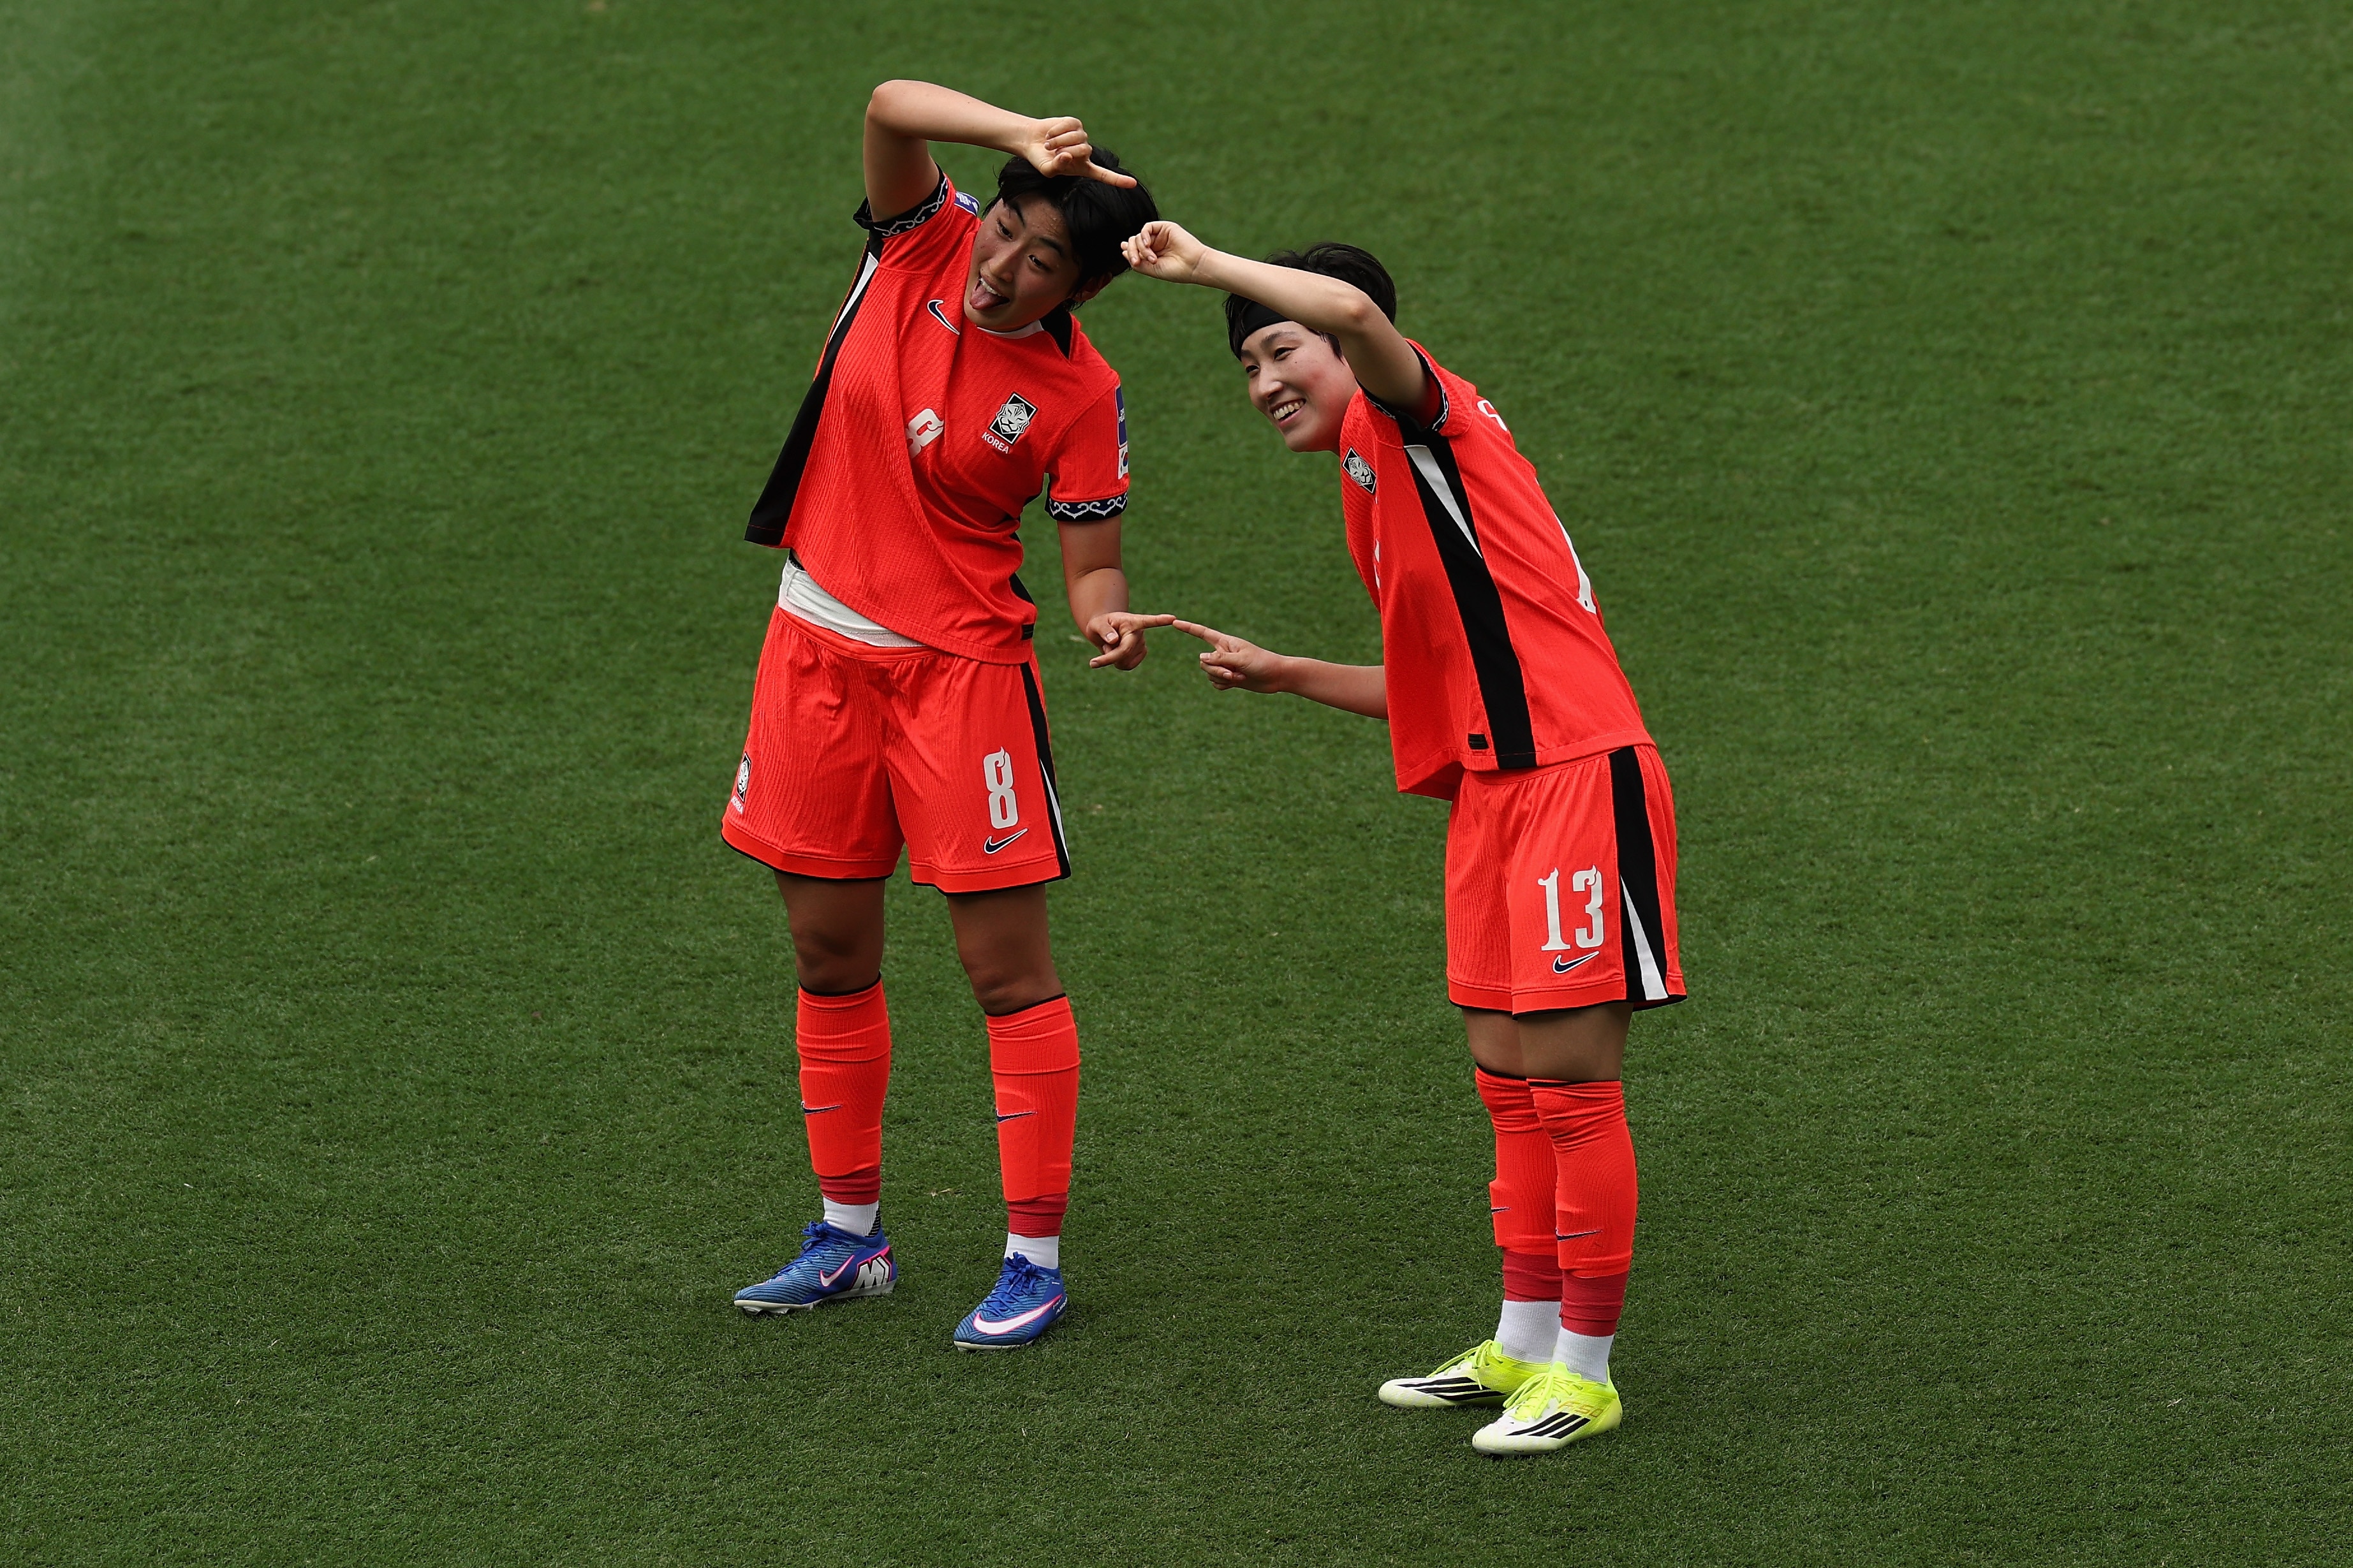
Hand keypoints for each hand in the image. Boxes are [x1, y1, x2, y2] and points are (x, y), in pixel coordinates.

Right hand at [1020, 116, 1136, 186]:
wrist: (1033, 142)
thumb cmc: (1041, 160)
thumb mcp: (1047, 170)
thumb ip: (1057, 167)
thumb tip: (1068, 156)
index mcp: (1083, 168)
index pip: (1103, 175)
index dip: (1117, 180)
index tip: (1132, 184)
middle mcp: (1086, 153)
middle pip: (1084, 150)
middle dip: (1065, 149)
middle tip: (1051, 151)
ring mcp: (1082, 137)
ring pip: (1078, 137)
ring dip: (1059, 140)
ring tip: (1048, 144)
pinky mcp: (1076, 124)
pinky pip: (1070, 125)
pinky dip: (1057, 130)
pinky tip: (1050, 134)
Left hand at [1085, 610, 1172, 668]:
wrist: (1104, 631)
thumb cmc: (1100, 624)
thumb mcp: (1096, 624)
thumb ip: (1104, 631)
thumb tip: (1115, 640)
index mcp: (1132, 621)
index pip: (1148, 621)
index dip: (1160, 620)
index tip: (1173, 618)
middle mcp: (1140, 632)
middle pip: (1126, 651)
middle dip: (1109, 658)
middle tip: (1093, 662)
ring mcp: (1142, 644)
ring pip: (1126, 661)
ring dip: (1113, 660)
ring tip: (1109, 647)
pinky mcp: (1141, 654)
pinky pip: (1128, 666)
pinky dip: (1118, 664)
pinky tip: (1115, 655)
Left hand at [1120, 221, 1212, 284]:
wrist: (1194, 266)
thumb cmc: (1176, 271)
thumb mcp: (1152, 269)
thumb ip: (1137, 262)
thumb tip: (1123, 250)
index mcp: (1152, 254)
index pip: (1135, 249)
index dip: (1129, 252)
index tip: (1133, 260)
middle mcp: (1155, 244)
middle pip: (1134, 242)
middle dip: (1132, 252)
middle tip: (1138, 262)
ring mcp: (1160, 235)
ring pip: (1139, 236)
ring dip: (1141, 248)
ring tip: (1152, 259)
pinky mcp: (1165, 227)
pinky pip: (1147, 227)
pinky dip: (1143, 235)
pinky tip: (1147, 244)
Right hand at [1172, 620, 1287, 692]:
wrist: (1277, 676)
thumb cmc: (1262, 662)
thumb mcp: (1241, 659)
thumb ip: (1220, 659)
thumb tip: (1201, 658)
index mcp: (1225, 642)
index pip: (1202, 633)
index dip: (1188, 628)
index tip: (1174, 622)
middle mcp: (1222, 653)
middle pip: (1204, 662)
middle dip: (1215, 670)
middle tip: (1233, 673)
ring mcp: (1225, 666)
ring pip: (1209, 674)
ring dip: (1222, 679)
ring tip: (1239, 678)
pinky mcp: (1229, 678)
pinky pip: (1215, 684)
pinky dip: (1224, 686)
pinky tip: (1236, 684)